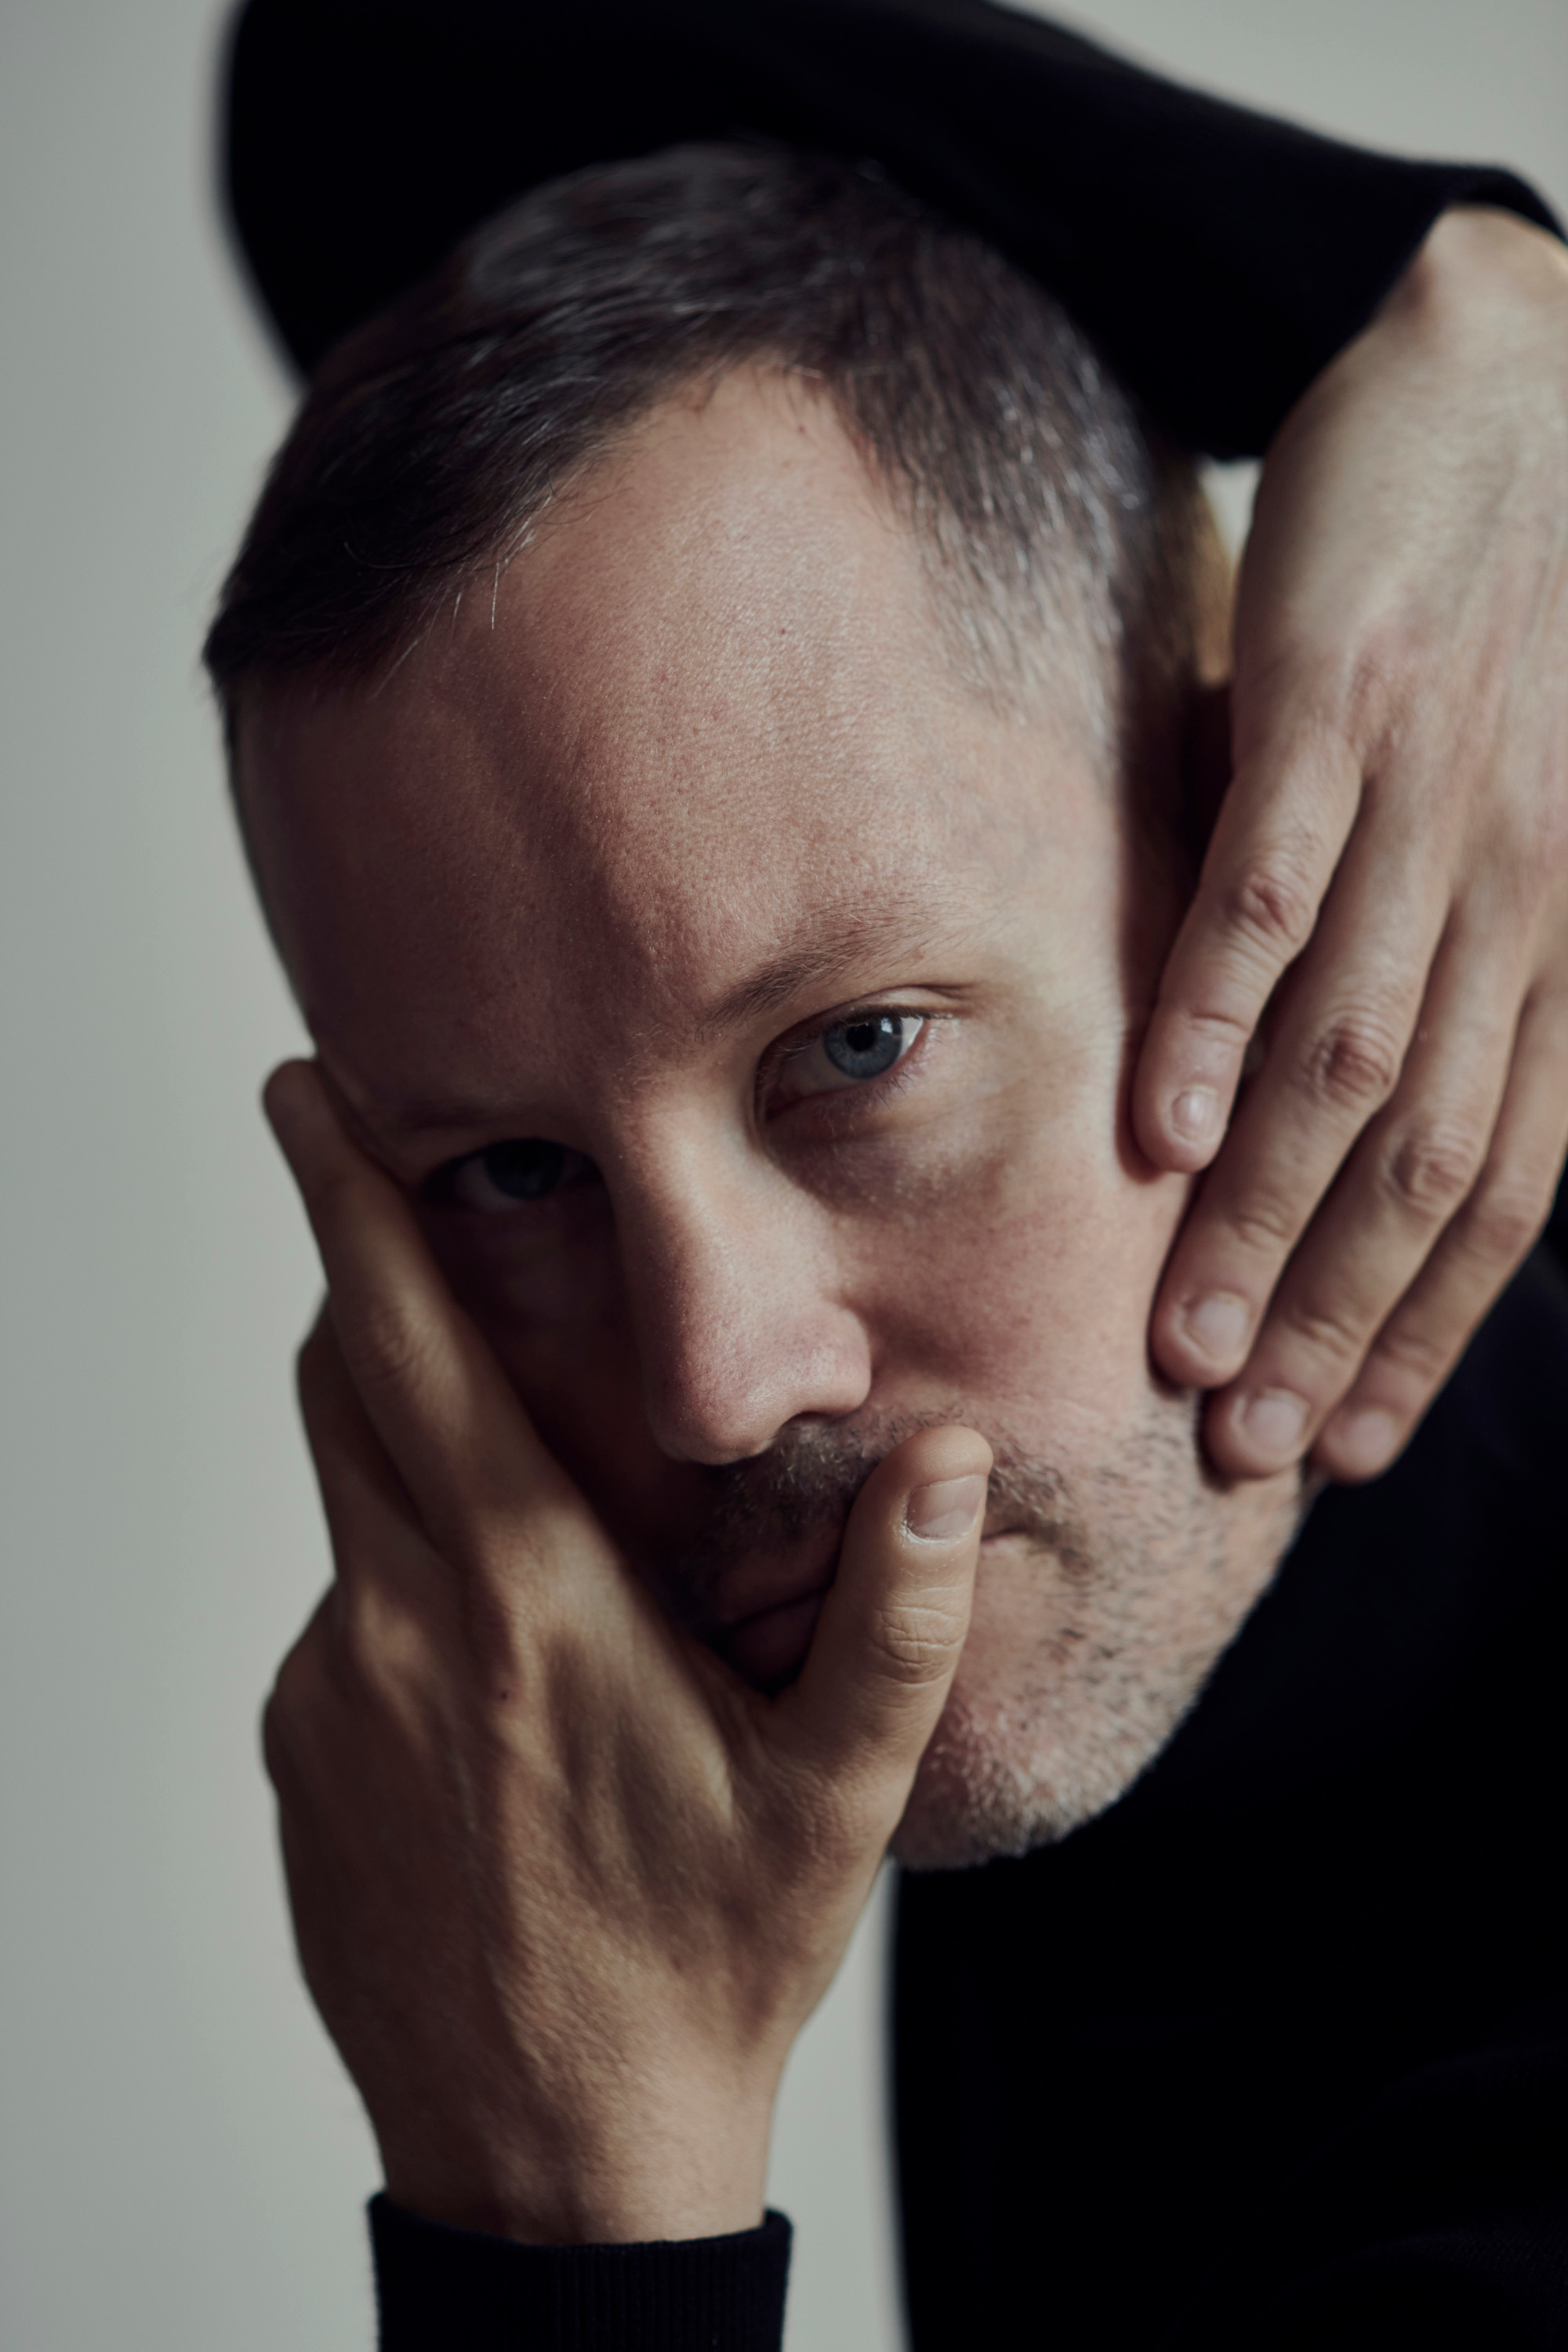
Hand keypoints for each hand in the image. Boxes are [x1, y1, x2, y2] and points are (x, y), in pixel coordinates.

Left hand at [260, 1060, 990, 2244]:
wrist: (551, 2159)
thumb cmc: (699, 1967)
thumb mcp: (830, 1800)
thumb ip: (895, 1619)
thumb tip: (952, 1461)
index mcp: (519, 1603)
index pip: (404, 1351)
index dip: (350, 1205)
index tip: (307, 1092)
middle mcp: (394, 1629)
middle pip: (347, 1390)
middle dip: (372, 1283)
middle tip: (427, 1216)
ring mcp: (329, 1698)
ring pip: (346, 1498)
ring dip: (405, 1436)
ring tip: (514, 1462)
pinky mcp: (301, 1758)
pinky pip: (343, 1609)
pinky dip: (405, 1575)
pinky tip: (503, 1663)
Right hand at [1135, 205, 1567, 1482]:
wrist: (1529, 377)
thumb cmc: (1529, 618)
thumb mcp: (1545, 819)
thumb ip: (1471, 973)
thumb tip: (1355, 1118)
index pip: (1510, 1184)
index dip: (1428, 1329)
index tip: (1350, 1447)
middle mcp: (1520, 894)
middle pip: (1427, 1157)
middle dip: (1338, 1320)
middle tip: (1252, 1447)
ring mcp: (1429, 800)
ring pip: (1351, 1056)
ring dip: (1268, 1218)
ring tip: (1186, 1345)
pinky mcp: (1339, 699)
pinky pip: (1278, 884)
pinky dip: (1220, 1016)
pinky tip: (1160, 1129)